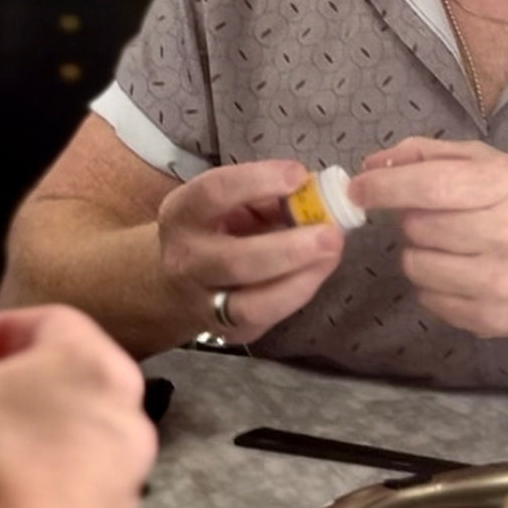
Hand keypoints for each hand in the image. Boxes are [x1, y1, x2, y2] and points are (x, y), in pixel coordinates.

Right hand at [156, 160, 344, 340]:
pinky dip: (298, 293)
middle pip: (235, 261)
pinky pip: (269, 318)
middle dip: (289, 249)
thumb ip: (268, 194)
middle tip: (331, 234)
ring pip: (252, 305)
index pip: (213, 193)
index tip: (298, 175)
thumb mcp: (230, 201)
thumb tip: (317, 193)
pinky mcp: (230, 332)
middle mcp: (186, 262)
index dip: (257, 181)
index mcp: (182, 214)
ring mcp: (204, 304)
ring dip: (300, 279)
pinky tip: (317, 272)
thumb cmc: (214, 228)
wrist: (176, 282)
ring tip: (331, 254)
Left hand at [349, 137, 507, 339]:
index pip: (431, 186)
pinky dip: (433, 284)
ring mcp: (504, 284)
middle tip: (435, 215)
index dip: (385, 187)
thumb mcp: (498, 165)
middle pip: (418, 227)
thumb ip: (434, 156)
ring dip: (420, 252)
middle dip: (411, 218)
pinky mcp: (495, 320)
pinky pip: (429, 300)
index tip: (357, 188)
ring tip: (452, 245)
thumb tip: (373, 164)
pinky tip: (464, 273)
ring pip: (417, 266)